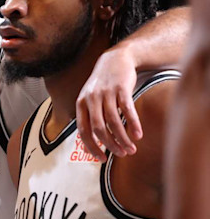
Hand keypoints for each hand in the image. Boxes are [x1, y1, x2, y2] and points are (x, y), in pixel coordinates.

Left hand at [76, 46, 141, 161]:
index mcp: (81, 104)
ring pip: (113, 121)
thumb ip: (89, 117)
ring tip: (132, 148)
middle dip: (110, 145)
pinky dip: (133, 124)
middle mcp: (91, 99)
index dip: (92, 147)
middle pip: (98, 129)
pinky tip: (138, 135)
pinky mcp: (121, 88)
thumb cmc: (102, 84)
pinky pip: (127, 110)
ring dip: (123, 138)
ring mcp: (106, 93)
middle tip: (122, 154)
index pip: (83, 131)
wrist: (115, 59)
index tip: (102, 159)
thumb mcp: (89, 98)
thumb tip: (90, 142)